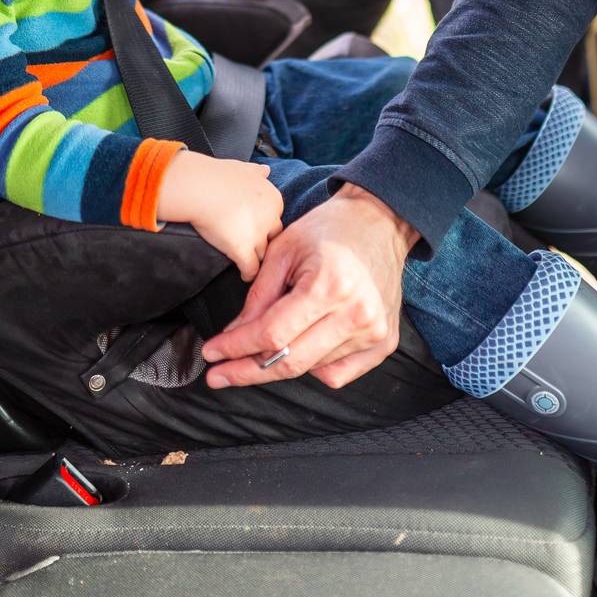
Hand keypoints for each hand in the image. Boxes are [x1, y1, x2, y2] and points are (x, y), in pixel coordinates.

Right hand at [157, 152, 283, 280]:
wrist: (200, 187)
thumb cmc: (217, 176)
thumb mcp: (243, 168)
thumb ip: (256, 172)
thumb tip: (265, 170)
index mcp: (273, 199)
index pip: (275, 218)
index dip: (265, 225)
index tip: (254, 227)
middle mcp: (270, 218)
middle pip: (273, 237)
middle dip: (264, 242)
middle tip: (253, 247)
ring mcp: (257, 236)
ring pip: (264, 254)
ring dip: (257, 259)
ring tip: (250, 264)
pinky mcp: (243, 250)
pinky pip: (251, 268)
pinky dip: (248, 273)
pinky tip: (244, 275)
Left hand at [201, 184, 418, 388]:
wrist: (379, 222)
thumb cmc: (329, 229)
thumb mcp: (284, 250)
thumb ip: (259, 296)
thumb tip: (234, 335)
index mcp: (330, 285)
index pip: (273, 333)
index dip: (236, 347)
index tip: (211, 353)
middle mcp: (357, 314)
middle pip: (291, 361)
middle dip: (247, 370)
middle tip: (218, 374)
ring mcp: (375, 332)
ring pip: (310, 369)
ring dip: (279, 363)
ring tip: (264, 344)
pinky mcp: (385, 343)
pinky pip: (337, 374)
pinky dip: (313, 366)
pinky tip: (301, 346)